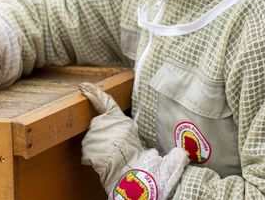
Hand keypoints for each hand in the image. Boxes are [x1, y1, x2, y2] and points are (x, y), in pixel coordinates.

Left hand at [79, 82, 188, 198]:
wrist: (134, 177)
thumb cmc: (144, 165)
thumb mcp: (151, 149)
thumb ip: (147, 142)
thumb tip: (181, 153)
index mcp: (123, 122)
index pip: (106, 103)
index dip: (94, 93)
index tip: (84, 86)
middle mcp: (108, 124)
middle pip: (98, 128)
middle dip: (103, 138)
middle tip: (115, 151)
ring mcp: (97, 134)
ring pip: (91, 141)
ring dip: (98, 150)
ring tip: (112, 159)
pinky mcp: (89, 146)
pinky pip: (87, 154)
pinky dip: (91, 159)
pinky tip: (102, 164)